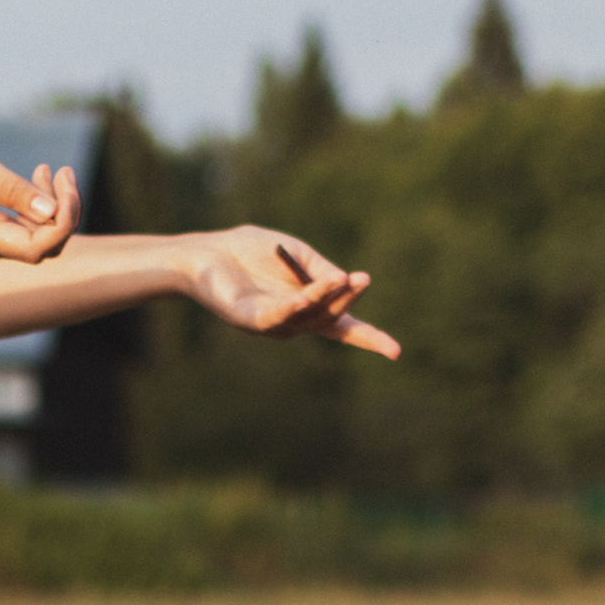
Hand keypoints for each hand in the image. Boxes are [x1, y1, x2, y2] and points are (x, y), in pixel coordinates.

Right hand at [0, 139, 82, 264]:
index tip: (64, 181)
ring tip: (48, 170)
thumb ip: (12, 190)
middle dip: (65, 210)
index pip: (40, 247)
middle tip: (63, 171)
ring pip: (41, 238)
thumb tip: (52, 211)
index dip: (64, 220)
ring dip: (55, 206)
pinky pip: (29, 230)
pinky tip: (38, 176)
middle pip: (47, 245)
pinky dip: (41, 206)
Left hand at [185, 226, 399, 358]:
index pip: (344, 327)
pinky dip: (292, 307)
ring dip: (326, 298)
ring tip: (343, 280)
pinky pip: (275, 316)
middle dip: (348, 299)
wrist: (209, 251)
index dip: (369, 339)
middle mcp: (293, 321)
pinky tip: (305, 297)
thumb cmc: (253, 252)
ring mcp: (272, 323)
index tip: (396, 353)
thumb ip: (321, 269)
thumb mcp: (297, 253)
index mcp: (309, 306)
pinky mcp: (249, 319)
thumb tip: (345, 282)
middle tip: (363, 279)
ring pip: (307, 316)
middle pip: (330, 318)